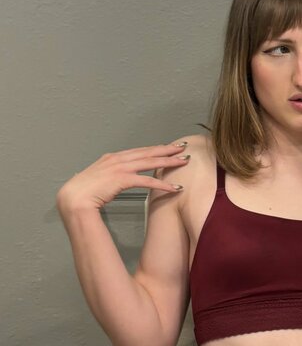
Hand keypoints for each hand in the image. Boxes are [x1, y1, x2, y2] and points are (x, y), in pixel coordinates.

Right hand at [55, 141, 190, 214]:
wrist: (73, 199)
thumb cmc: (82, 193)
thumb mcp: (95, 179)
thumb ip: (105, 176)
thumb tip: (110, 180)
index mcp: (111, 158)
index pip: (138, 151)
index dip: (154, 149)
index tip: (167, 147)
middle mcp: (117, 159)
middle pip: (148, 152)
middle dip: (167, 149)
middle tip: (183, 147)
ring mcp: (119, 168)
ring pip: (150, 162)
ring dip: (169, 162)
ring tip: (184, 162)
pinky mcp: (122, 179)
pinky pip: (147, 181)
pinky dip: (162, 184)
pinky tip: (174, 187)